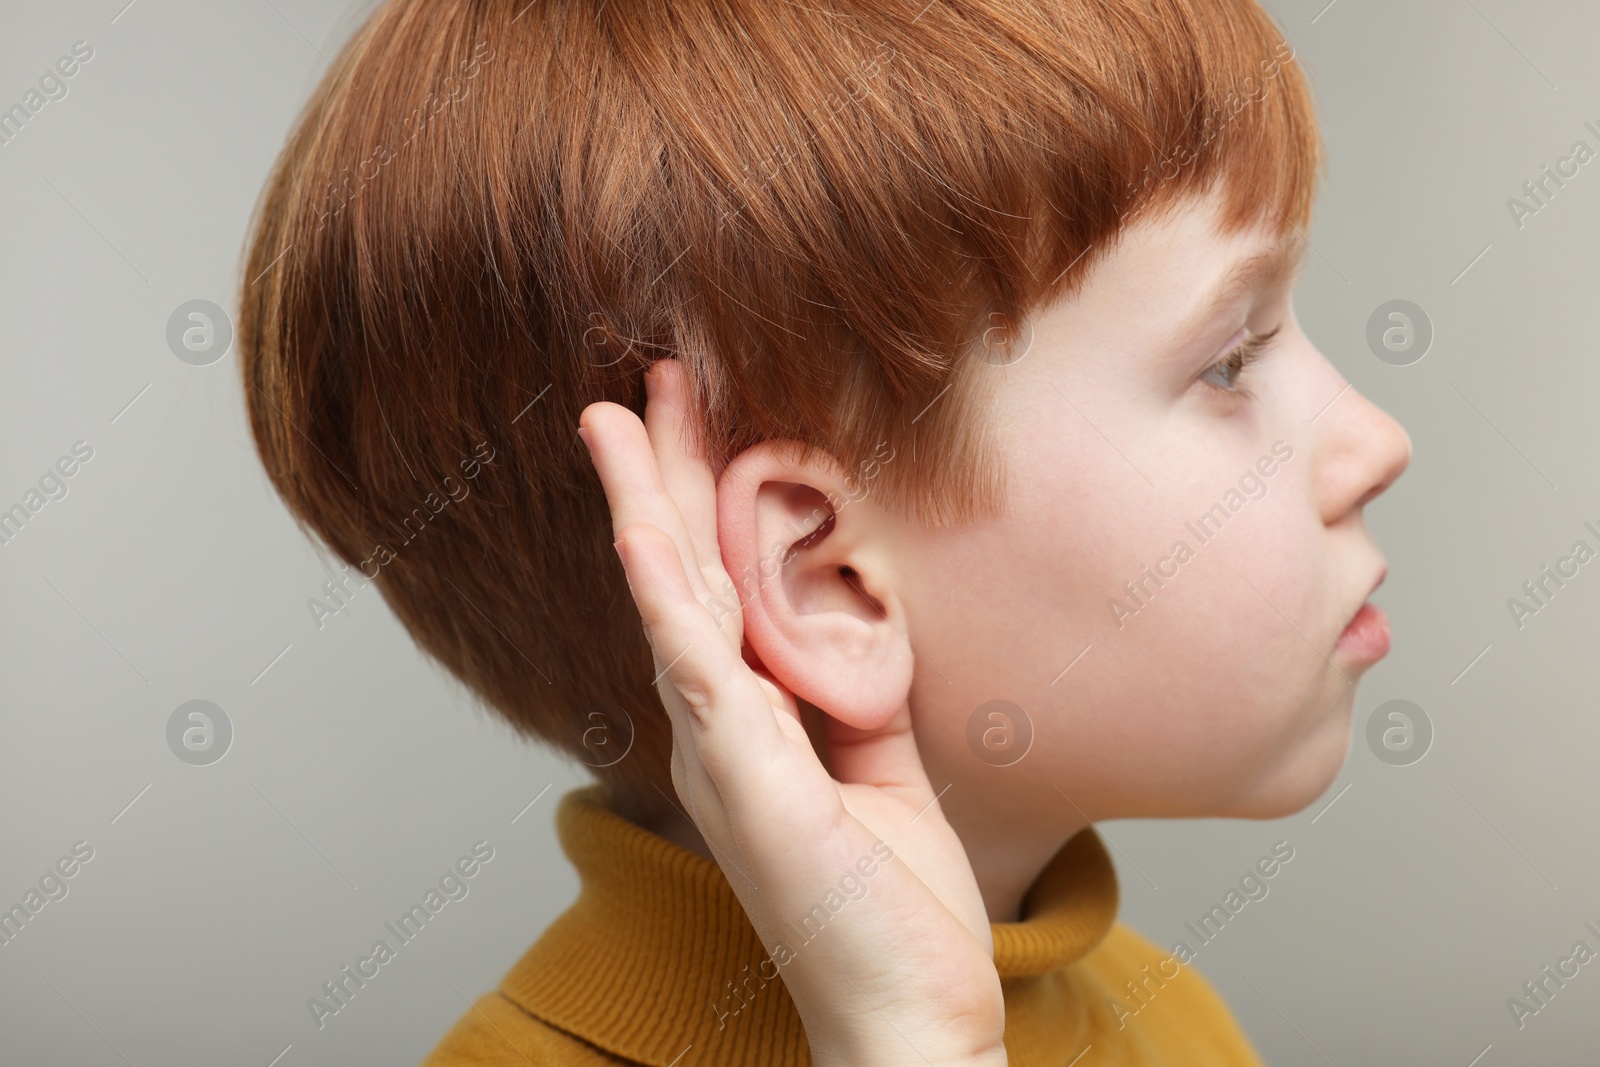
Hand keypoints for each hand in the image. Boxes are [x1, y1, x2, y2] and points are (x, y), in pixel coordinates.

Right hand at [577, 359, 1006, 1066]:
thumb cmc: (890, 902)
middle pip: (685, 568)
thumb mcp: (880, 763)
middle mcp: (717, 722)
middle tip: (652, 372)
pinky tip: (639, 530)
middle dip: (666, 467)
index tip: (702, 410)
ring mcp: (719, 747)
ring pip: (672, 598)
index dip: (705, 492)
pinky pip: (696, 665)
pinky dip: (665, 591)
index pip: (721, 581)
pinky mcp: (741, 776)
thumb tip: (852, 613)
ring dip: (646, 500)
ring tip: (621, 411)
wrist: (904, 1009)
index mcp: (750, 717)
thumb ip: (855, 686)